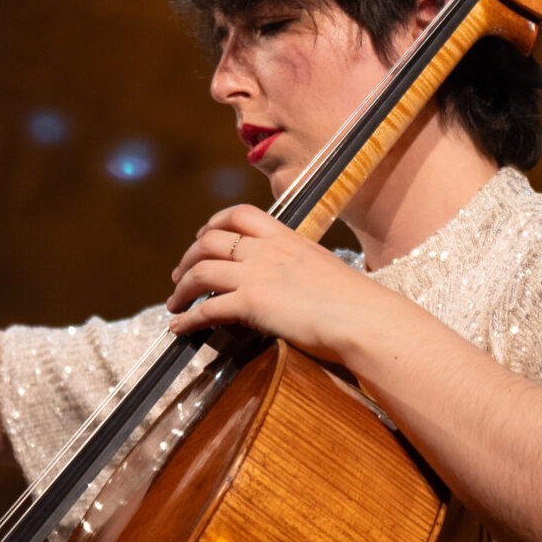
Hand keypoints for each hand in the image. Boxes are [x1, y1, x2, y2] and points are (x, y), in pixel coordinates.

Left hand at [168, 204, 379, 363]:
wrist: (366, 320)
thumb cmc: (357, 303)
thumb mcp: (325, 268)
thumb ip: (302, 267)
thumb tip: (294, 282)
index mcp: (288, 238)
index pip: (241, 214)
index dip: (215, 223)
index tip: (203, 236)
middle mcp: (268, 250)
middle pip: (212, 241)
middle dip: (189, 257)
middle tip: (181, 274)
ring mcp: (258, 275)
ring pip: (202, 271)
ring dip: (182, 287)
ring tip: (175, 302)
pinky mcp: (254, 303)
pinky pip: (208, 309)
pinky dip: (188, 318)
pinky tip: (180, 327)